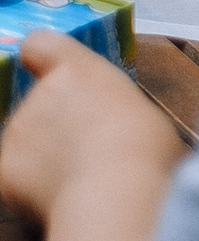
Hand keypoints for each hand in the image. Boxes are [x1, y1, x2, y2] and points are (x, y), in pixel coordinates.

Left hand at [0, 33, 181, 224]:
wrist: (113, 191)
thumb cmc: (143, 147)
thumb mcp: (140, 111)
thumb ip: (113, 108)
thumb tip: (114, 125)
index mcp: (78, 70)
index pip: (39, 44)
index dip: (41, 55)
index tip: (50, 70)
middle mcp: (39, 94)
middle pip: (40, 103)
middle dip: (57, 123)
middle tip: (89, 148)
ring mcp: (15, 132)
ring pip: (26, 141)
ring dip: (44, 155)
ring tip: (80, 178)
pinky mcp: (2, 170)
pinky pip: (14, 175)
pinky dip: (31, 186)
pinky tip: (61, 196)